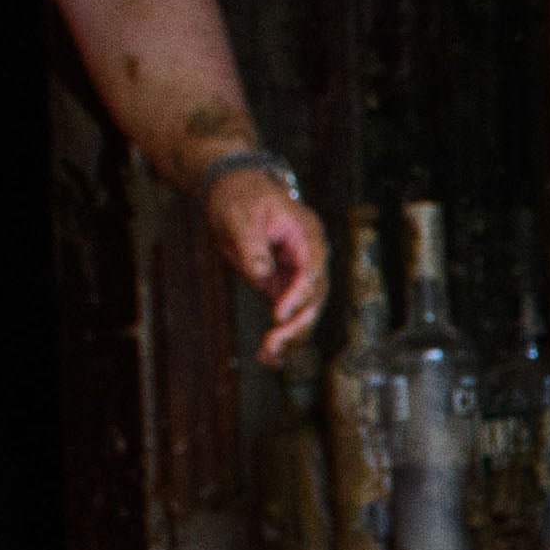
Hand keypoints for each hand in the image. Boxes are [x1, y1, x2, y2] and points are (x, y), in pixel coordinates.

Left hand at [188, 149, 326, 358]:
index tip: (279, 314)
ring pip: (305, 311)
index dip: (300, 293)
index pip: (313, 268)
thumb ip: (252, 245)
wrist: (234, 191)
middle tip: (274, 343)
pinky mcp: (283, 286)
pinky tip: (269, 358)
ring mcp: (298, 273)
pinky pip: (288, 315)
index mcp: (307, 233)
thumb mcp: (240, 216)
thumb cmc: (239, 197)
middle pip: (315, 296)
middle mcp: (309, 256)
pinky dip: (281, 335)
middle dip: (297, 323)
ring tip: (268, 356)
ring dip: (290, 336)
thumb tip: (261, 274)